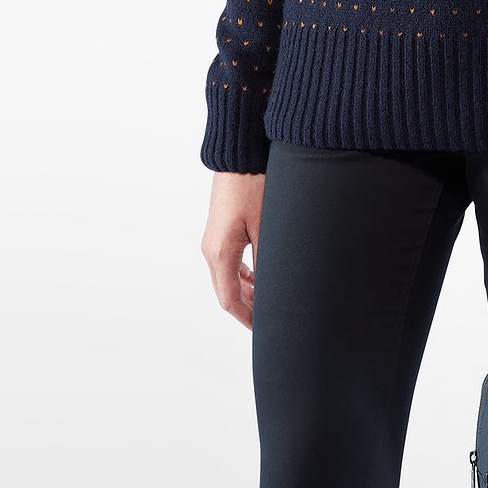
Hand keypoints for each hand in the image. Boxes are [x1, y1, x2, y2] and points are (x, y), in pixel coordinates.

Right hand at [201, 171, 264, 329]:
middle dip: (250, 308)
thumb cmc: (254, 186)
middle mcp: (212, 250)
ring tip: (271, 302)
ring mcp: (214, 241)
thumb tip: (276, 291)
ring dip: (248, 292)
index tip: (264, 330)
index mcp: (220, 253)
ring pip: (229, 278)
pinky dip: (245, 275)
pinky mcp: (222, 231)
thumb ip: (269, 262)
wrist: (239, 156)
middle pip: (227, 292)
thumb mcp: (266, 228)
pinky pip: (230, 262)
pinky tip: (262, 278)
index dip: (247, 318)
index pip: (229, 300)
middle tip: (274, 319)